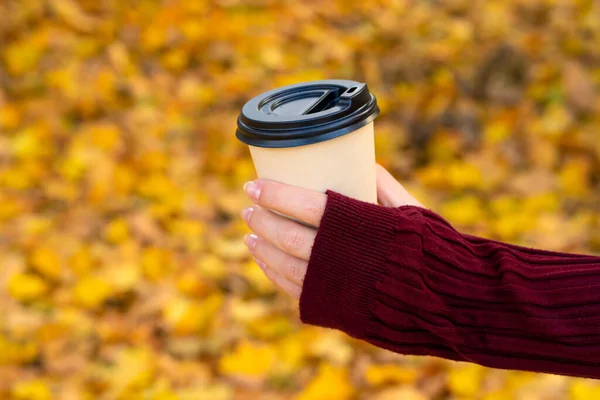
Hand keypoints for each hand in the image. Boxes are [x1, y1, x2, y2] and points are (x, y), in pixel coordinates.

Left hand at [241, 164, 421, 297]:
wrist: (448, 301)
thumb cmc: (433, 250)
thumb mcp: (412, 210)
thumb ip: (383, 185)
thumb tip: (363, 162)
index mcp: (359, 227)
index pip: (304, 205)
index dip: (274, 194)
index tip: (253, 184)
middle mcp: (341, 257)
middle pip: (287, 236)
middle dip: (262, 220)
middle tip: (248, 207)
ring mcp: (335, 287)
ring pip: (285, 265)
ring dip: (262, 247)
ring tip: (250, 235)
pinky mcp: (335, 310)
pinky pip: (294, 291)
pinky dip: (275, 274)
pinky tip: (266, 262)